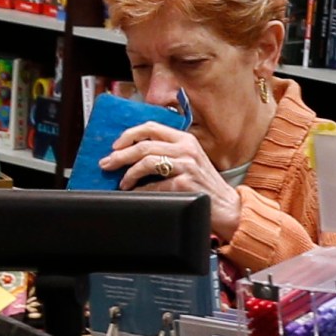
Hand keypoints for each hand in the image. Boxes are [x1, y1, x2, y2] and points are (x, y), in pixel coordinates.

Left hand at [103, 121, 239, 238]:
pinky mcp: (184, 184)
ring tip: (122, 182)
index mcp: (185, 139)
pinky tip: (136, 193)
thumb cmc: (205, 186)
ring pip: (146, 162)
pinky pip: (154, 185)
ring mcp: (186, 166)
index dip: (129, 135)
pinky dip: (141, 190)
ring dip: (128, 174)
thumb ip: (169, 152)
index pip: (151, 127)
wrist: (227, 207)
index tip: (116, 145)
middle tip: (107, 164)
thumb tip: (134, 154)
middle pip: (144, 145)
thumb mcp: (190, 160)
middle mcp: (186, 149)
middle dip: (120, 155)